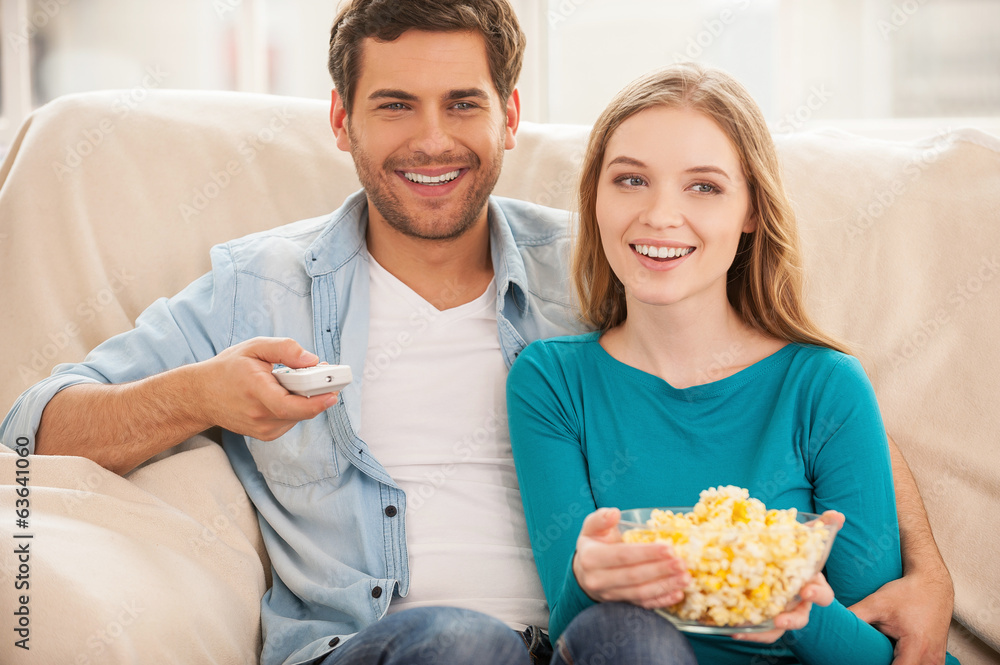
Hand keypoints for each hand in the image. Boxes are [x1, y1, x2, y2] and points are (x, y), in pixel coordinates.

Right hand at [199, 337, 339, 439]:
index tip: (333, 392)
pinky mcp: (265, 435)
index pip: (290, 405)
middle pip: (300, 410)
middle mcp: (258, 415)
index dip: (316, 401)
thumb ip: (284, 349)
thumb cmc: (228, 369)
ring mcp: (262, 429)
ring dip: (306, 400)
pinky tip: (286, 393)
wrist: (202, 395)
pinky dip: (296, 407)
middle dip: (317, 394)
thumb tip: (311, 359)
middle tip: (326, 376)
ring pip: (298, 416)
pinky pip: (291, 420)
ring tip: (298, 381)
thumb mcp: (254, 347)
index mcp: (255, 391)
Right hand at [572, 508, 690, 608]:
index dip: (646, 553)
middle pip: (634, 576)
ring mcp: (609, 595)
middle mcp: (598, 580)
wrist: (585, 571)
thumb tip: (614, 513)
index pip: (623, 556)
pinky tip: (677, 594)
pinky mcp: (620, 604)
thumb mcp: (591, 527)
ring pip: (640, 593)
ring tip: (686, 578)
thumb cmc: (594, 543)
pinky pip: (643, 604)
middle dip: (661, 570)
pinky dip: (661, 601)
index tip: (668, 548)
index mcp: (591, 558)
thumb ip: (601, 519)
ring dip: (665, 586)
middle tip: (682, 563)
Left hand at [734, 510, 843, 643]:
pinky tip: (732, 630)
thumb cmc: (797, 557)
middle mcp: (799, 605)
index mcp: (812, 586)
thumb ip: (821, 529)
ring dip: (765, 631)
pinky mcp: (766, 619)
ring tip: (747, 629)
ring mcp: (782, 613)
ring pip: (778, 629)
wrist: (785, 569)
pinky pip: (759, 631)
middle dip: (791, 619)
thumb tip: (837, 514)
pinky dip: (748, 632)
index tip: (807, 590)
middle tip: (780, 619)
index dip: (816, 594)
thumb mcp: (806, 541)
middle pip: (800, 618)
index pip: (822, 595)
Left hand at [849, 573, 953, 664]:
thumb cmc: (906, 593)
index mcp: (916, 647)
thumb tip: (830, 623)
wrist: (932, 584)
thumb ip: (855, 616)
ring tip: (880, 656)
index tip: (862, 661)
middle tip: (869, 657)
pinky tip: (894, 658)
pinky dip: (907, 664)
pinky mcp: (937, 659)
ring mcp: (937, 661)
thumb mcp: (876, 603)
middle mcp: (930, 659)